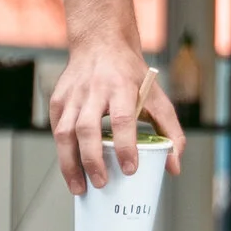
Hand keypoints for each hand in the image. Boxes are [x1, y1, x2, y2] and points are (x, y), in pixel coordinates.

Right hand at [46, 33, 185, 198]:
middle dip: (92, 160)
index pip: (122, 120)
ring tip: (79, 188)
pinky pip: (56, 130)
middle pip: (87, 129)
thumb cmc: (130, 74)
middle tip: (101, 183)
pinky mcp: (58, 100)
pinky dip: (62, 153)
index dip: (126, 146)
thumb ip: (170, 130)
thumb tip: (174, 166)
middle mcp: (94, 90)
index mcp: (121, 87)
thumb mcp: (156, 96)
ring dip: (70, 164)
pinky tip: (71, 168)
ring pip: (64, 133)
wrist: (101, 42)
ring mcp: (72, 95)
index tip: (130, 169)